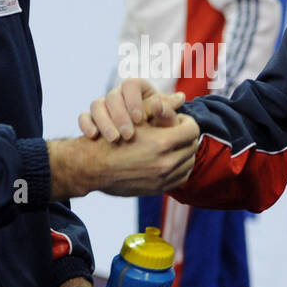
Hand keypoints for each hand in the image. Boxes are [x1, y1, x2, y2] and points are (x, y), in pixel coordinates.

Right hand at [49, 113, 199, 199]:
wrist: (93, 168)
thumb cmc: (112, 138)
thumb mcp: (136, 120)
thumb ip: (159, 108)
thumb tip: (181, 98)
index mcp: (162, 143)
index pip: (192, 130)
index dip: (187, 121)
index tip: (178, 120)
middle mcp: (166, 163)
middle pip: (192, 146)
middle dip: (187, 136)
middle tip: (177, 131)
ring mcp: (163, 179)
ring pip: (189, 163)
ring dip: (185, 152)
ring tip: (175, 144)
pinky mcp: (158, 189)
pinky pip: (181, 178)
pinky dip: (181, 168)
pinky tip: (172, 159)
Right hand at [80, 78, 184, 142]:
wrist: (130, 148)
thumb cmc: (153, 128)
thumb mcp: (161, 120)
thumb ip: (167, 110)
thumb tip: (180, 98)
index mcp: (135, 89)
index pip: (130, 84)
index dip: (134, 101)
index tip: (139, 119)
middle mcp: (117, 95)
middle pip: (112, 97)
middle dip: (120, 116)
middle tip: (129, 135)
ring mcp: (102, 107)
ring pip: (96, 105)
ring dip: (104, 122)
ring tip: (114, 139)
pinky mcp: (91, 119)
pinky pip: (83, 117)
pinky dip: (86, 125)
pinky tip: (94, 136)